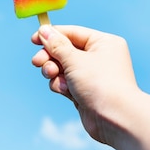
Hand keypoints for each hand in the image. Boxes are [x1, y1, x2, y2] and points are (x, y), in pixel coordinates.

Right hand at [31, 25, 139, 142]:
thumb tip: (44, 30)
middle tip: (37, 62)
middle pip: (65, 50)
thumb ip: (57, 45)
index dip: (52, 35)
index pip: (72, 33)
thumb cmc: (100, 84)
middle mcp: (99, 57)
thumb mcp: (74, 59)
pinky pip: (65, 82)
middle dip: (50, 57)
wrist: (116, 119)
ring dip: (54, 72)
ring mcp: (92, 75)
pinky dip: (61, 85)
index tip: (33, 39)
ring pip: (62, 67)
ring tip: (52, 75)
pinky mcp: (85, 91)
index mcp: (103, 43)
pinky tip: (65, 91)